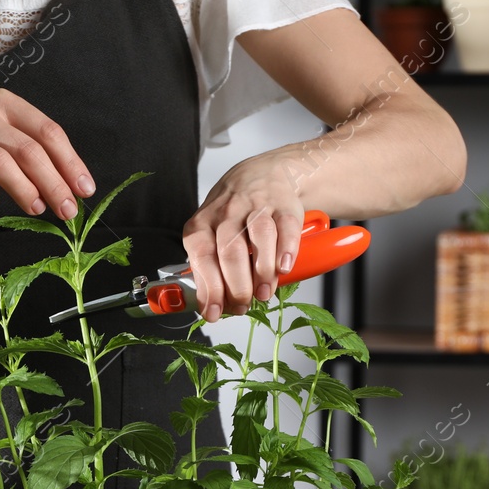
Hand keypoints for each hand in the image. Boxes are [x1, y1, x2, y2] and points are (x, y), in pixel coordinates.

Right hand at [0, 89, 95, 219]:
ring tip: (38, 209)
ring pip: (3, 164)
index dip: (70, 162)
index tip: (85, 189)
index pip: (48, 131)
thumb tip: (69, 186)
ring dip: (26, 191)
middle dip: (55, 183)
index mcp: (5, 105)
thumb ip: (30, 153)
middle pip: (30, 150)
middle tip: (68, 210)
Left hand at [181, 156, 304, 322]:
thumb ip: (208, 269)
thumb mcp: (210, 235)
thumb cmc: (233, 214)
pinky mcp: (284, 205)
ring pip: (259, 238)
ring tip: (264, 294)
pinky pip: (286, 227)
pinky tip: (284, 268)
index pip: (202, 257)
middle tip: (243, 305)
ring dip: (262, 271)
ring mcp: (257, 206)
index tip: (215, 313)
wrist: (262, 175)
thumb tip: (211, 307)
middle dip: (236, 285)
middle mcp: (227, 213)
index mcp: (203, 224)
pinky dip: (286, 249)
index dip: (210, 288)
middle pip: (230, 251)